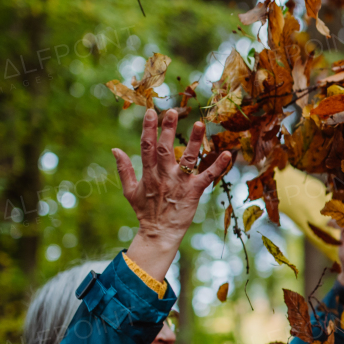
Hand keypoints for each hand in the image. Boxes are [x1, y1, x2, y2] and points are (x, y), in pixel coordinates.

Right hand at [114, 108, 233, 280]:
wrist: (159, 233)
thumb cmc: (145, 211)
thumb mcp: (130, 190)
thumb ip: (124, 169)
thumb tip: (115, 149)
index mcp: (149, 173)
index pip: (147, 146)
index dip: (149, 129)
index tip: (150, 111)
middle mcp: (164, 175)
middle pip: (166, 148)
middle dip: (168, 129)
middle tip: (172, 111)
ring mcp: (180, 183)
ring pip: (188, 159)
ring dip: (194, 142)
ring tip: (200, 124)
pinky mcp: (194, 192)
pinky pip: (207, 177)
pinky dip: (217, 166)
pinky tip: (227, 154)